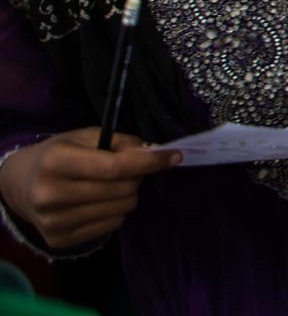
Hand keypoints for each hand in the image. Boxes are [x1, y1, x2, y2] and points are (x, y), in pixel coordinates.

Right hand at [0, 130, 180, 249]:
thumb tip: (155, 154)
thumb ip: (122, 143)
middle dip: (137, 176)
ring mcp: (53, 221)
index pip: (114, 167)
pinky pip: (112, 225)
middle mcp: (50, 194)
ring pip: (122, 209)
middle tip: (130, 169)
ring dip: (128, 194)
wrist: (22, 184)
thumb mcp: (86, 136)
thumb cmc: (60, 154)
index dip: (149, 162)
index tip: (175, 156)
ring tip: (112, 185)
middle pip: (122, 189)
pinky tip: (100, 202)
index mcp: (55, 161)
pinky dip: (116, 211)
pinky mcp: (59, 240)